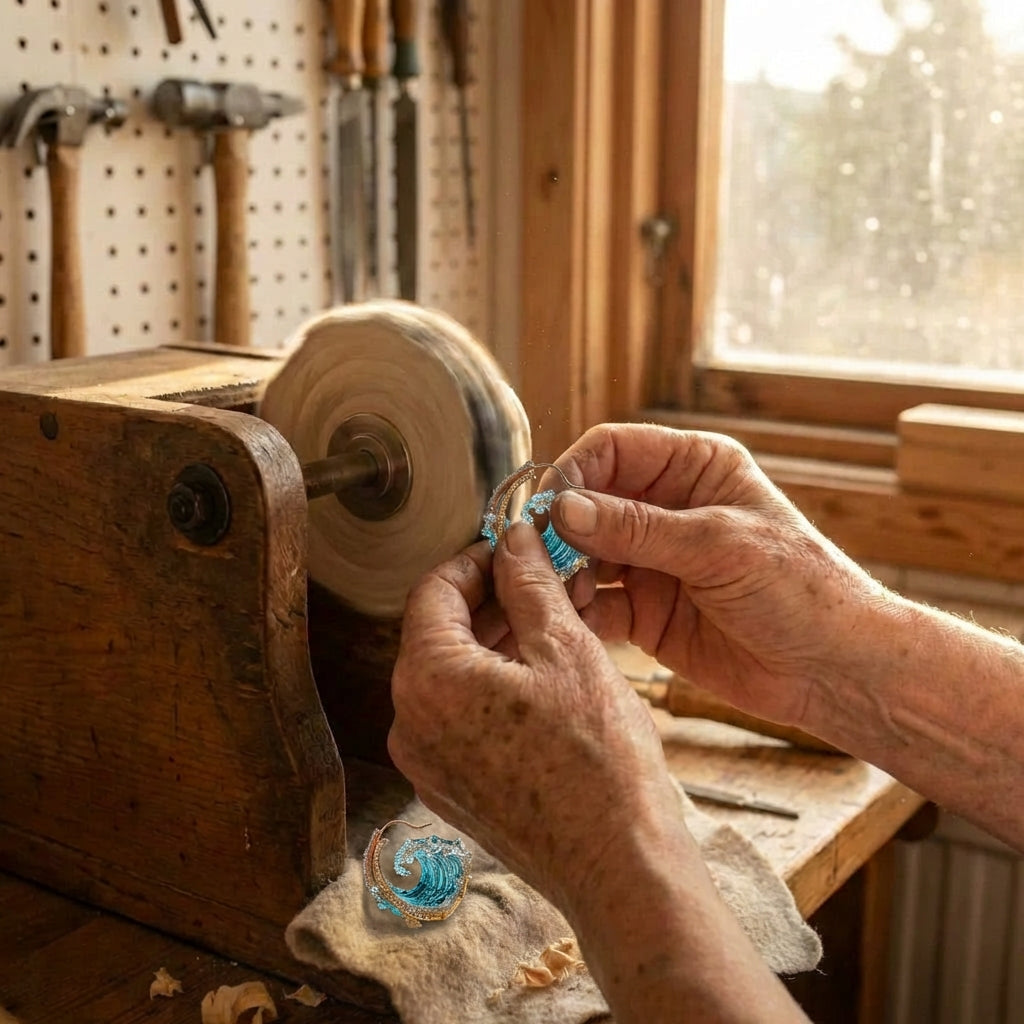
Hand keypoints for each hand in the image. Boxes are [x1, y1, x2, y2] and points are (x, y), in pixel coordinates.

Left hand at [388, 524, 683, 907]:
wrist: (618, 865)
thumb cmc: (598, 761)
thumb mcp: (567, 649)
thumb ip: (529, 583)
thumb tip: (513, 538)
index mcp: (427, 680)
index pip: (432, 591)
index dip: (476, 559)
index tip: (513, 548)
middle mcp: (410, 723)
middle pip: (440, 634)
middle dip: (492, 601)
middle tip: (543, 582)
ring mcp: (427, 762)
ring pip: (453, 676)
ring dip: (497, 643)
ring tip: (553, 625)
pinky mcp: (452, 788)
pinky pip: (461, 717)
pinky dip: (494, 687)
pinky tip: (543, 676)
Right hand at [546, 423, 884, 727]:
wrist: (835, 671)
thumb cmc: (801, 590)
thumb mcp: (719, 546)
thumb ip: (637, 528)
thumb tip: (561, 508)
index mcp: (694, 468)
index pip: (612, 450)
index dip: (573, 473)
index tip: (547, 509)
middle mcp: (667, 509)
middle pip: (588, 502)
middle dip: (560, 529)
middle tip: (540, 559)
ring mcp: (652, 562)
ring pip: (583, 554)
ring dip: (563, 573)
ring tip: (559, 596)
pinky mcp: (645, 612)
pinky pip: (595, 605)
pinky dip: (576, 612)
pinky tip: (570, 624)